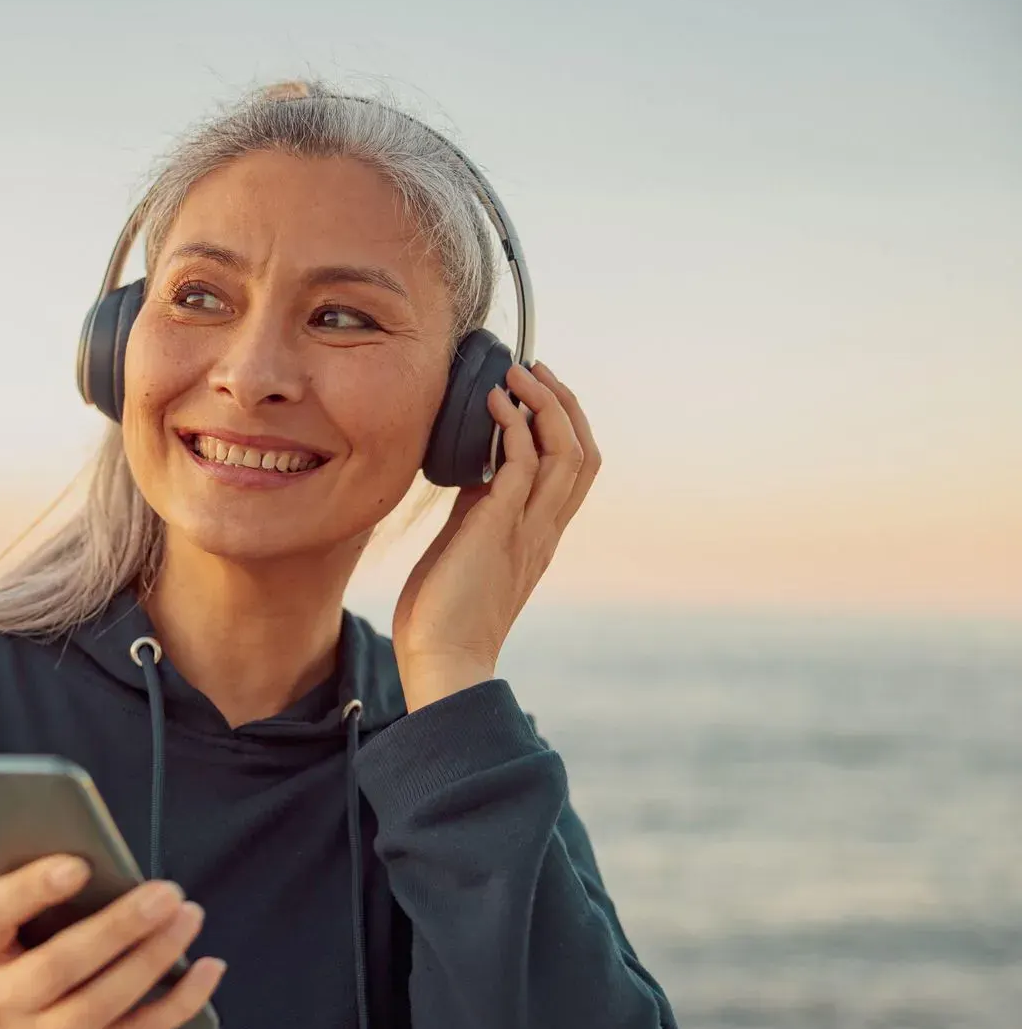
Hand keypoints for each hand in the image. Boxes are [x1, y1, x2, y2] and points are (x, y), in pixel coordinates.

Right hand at [0, 855, 225, 1028]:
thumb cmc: (10, 965)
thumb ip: (1, 880)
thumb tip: (15, 827)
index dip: (31, 890)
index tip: (79, 863)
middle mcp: (1, 1001)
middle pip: (59, 966)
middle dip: (117, 928)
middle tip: (165, 891)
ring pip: (102, 1003)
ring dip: (153, 958)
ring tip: (188, 916)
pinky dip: (179, 1001)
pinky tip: (209, 967)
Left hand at [393, 360, 601, 710]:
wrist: (442, 659)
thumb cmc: (444, 613)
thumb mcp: (465, 545)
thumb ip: (479, 508)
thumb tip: (476, 469)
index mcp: (539, 534)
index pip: (576, 469)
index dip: (565, 423)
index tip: (536, 390)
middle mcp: (544, 529)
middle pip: (585, 452)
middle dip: (564, 403)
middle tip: (535, 369)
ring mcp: (528, 530)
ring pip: (568, 453)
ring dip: (546, 405)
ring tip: (518, 374)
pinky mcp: (501, 531)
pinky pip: (526, 467)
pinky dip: (516, 428)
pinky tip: (496, 404)